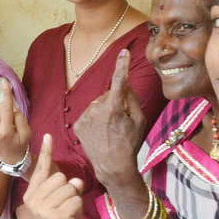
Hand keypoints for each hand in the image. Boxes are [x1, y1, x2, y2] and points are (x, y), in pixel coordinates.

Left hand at [0, 86, 30, 165]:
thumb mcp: (27, 133)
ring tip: (4, 127)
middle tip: (11, 124)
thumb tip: (10, 106)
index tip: (5, 82)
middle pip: (0, 107)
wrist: (7, 158)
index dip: (6, 95)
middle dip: (7, 110)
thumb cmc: (20, 145)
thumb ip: (20, 117)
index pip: (5, 109)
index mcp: (4, 131)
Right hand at [23, 134, 86, 218]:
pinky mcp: (56, 216)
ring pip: (69, 188)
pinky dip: (77, 208)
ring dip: (74, 200)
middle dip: (68, 189)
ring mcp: (43, 208)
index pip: (41, 170)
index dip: (47, 152)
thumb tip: (74, 180)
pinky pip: (75, 200)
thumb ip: (64, 187)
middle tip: (64, 206)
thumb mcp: (61, 201)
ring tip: (68, 213)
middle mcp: (33, 200)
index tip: (47, 136)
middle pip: (60, 178)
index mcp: (31, 195)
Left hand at [73, 50, 146, 185]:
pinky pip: (89, 114)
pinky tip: (100, 132)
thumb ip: (133, 99)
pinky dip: (95, 119)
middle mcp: (96, 109)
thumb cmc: (130, 144)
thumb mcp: (140, 121)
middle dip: (115, 102)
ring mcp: (85, 117)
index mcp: (114, 107)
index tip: (123, 53)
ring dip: (104, 111)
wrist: (112, 166)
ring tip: (110, 130)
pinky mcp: (78, 124)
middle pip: (108, 95)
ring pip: (97, 104)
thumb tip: (125, 86)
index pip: (119, 81)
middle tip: (121, 121)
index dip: (122, 66)